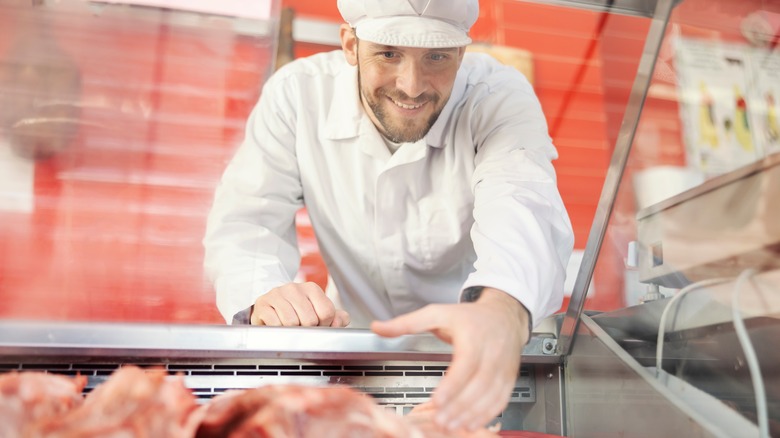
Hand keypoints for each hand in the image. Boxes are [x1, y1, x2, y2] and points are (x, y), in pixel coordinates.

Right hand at [251, 282, 349, 326]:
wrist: (269, 309)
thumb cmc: (296, 312)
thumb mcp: (318, 313)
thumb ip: (336, 318)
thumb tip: (340, 321)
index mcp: (312, 288)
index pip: (327, 312)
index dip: (324, 325)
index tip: (318, 325)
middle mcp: (294, 288)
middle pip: (310, 320)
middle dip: (308, 330)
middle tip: (302, 328)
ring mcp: (277, 294)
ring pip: (292, 323)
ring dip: (292, 331)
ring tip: (290, 327)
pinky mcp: (263, 304)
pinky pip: (276, 324)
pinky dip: (279, 331)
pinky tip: (279, 326)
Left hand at [371, 288, 529, 430]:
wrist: (504, 316)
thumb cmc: (470, 317)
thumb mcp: (437, 313)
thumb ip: (406, 323)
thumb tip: (378, 328)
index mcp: (473, 337)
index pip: (466, 364)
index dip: (453, 384)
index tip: (437, 399)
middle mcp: (492, 353)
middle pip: (479, 385)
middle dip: (459, 406)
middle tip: (440, 420)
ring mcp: (503, 368)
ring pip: (491, 396)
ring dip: (472, 414)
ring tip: (452, 426)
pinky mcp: (508, 379)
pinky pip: (500, 400)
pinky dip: (487, 415)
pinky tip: (471, 424)